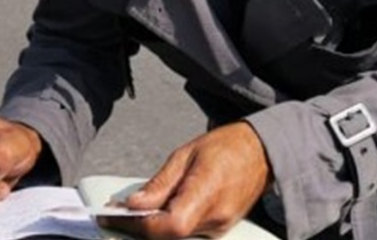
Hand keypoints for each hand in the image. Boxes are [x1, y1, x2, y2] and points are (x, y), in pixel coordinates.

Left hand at [100, 122, 270, 238]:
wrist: (262, 152)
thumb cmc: (228, 147)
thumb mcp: (185, 155)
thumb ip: (159, 184)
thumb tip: (134, 204)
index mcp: (207, 193)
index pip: (168, 226)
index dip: (137, 226)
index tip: (114, 217)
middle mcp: (215, 218)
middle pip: (169, 236)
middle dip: (140, 227)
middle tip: (119, 213)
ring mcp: (220, 227)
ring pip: (177, 237)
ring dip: (154, 227)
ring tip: (139, 210)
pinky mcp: (221, 229)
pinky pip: (189, 233)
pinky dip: (170, 225)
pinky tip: (161, 212)